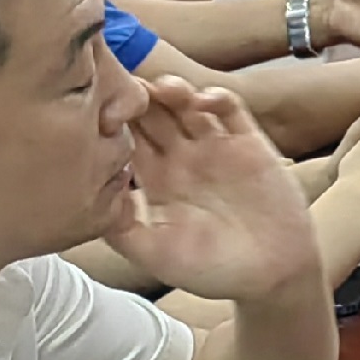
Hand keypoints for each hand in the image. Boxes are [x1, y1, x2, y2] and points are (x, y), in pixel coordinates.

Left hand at [109, 79, 327, 304]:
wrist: (271, 275)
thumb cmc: (212, 270)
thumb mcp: (153, 253)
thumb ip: (120, 226)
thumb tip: (88, 192)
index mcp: (155, 181)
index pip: (125, 139)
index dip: (110, 121)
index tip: (93, 110)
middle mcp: (183, 159)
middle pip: (152, 114)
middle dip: (136, 96)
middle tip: (123, 84)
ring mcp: (216, 148)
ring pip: (187, 105)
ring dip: (172, 90)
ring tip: (160, 89)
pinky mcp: (250, 144)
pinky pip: (231, 110)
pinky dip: (216, 97)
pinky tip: (202, 101)